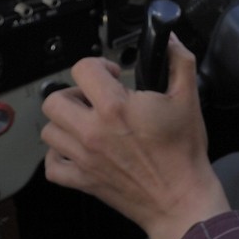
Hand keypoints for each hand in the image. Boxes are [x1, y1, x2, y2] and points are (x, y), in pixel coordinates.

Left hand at [41, 35, 229, 238]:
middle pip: (55, 100)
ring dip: (65, 122)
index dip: (99, 65)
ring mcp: (83, 157)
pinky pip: (52, 166)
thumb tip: (169, 39)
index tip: (113, 75)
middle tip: (96, 99)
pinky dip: (59, 156)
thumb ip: (178, 61)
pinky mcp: (82, 181)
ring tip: (87, 123)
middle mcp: (92, 130)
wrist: (180, 199)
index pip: (83, 69)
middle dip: (75, 93)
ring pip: (49, 130)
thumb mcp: (189, 98)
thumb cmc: (184, 152)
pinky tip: (77, 150)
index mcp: (116, 107)